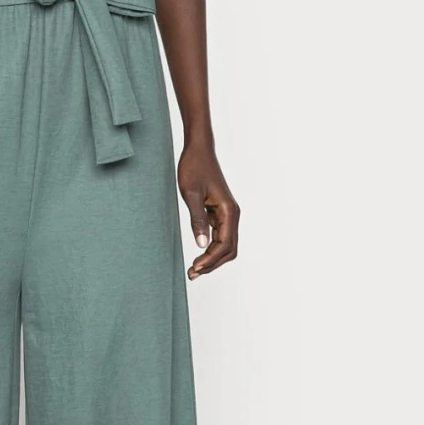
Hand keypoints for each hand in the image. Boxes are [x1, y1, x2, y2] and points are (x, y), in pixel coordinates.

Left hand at [178, 144, 239, 277]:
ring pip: (226, 245)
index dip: (210, 259)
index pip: (224, 244)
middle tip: (192, 274)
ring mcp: (227, 214)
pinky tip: (198, 255)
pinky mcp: (220, 213)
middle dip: (212, 264)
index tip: (195, 268)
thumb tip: (201, 245)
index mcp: (229, 211)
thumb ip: (197, 220)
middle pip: (228, 249)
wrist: (198, 150)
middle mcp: (232, 214)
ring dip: (212, 259)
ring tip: (194, 269)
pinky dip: (211, 249)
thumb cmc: (194, 168)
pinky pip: (220, 237)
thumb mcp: (191, 194)